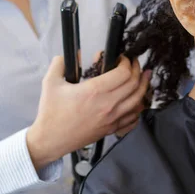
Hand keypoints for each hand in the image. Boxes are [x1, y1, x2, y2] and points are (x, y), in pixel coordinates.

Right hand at [26, 56, 150, 170]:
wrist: (51, 139)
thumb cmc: (51, 112)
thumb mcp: (50, 82)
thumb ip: (61, 63)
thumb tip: (76, 54)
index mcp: (95, 91)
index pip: (124, 73)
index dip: (127, 62)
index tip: (122, 58)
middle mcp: (108, 105)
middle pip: (134, 84)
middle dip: (137, 70)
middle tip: (134, 63)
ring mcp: (112, 119)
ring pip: (138, 101)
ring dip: (143, 86)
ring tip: (143, 77)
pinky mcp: (112, 129)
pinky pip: (134, 118)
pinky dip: (139, 108)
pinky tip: (138, 101)